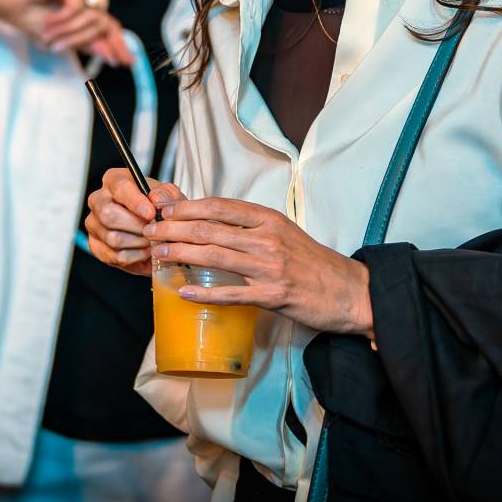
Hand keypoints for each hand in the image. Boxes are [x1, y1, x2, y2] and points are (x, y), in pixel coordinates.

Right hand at [0, 0, 132, 65]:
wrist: (2, 0)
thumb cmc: (26, 15)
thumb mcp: (60, 37)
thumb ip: (85, 43)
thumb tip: (111, 56)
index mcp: (84, 1)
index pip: (109, 23)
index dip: (118, 43)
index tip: (126, 63)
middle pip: (103, 22)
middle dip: (84, 40)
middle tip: (60, 49)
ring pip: (91, 16)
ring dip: (70, 32)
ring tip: (49, 38)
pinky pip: (76, 7)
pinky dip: (62, 19)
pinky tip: (46, 21)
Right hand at [84, 167, 184, 274]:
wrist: (157, 232)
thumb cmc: (159, 209)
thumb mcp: (170, 196)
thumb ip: (166, 194)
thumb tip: (156, 199)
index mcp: (114, 180)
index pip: (120, 187)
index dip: (135, 202)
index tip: (151, 213)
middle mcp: (99, 200)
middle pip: (108, 214)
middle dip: (136, 226)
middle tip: (154, 230)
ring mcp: (93, 223)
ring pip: (113, 238)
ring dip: (138, 243)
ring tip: (153, 241)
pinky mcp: (96, 246)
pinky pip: (114, 255)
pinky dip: (135, 256)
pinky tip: (145, 250)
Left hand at [144, 197, 373, 337]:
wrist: (350, 291)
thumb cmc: (314, 263)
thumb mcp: (284, 233)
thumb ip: (251, 228)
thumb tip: (212, 223)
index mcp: (270, 219)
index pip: (221, 207)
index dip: (188, 207)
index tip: (165, 210)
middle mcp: (267, 238)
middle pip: (211, 229)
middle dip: (174, 229)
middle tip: (150, 231)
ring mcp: (269, 267)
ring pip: (215, 256)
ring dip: (181, 254)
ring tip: (158, 254)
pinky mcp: (272, 295)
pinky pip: (231, 293)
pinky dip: (204, 294)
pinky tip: (184, 293)